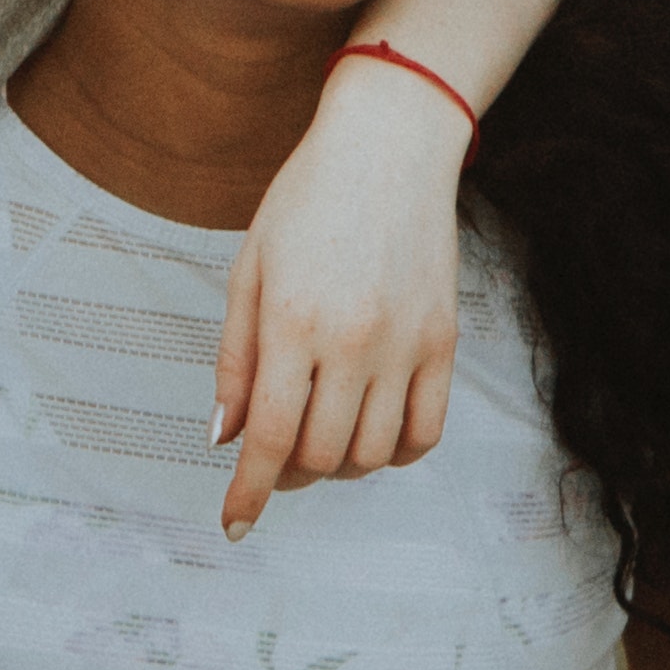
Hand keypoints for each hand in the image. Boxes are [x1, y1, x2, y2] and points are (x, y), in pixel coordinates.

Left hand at [207, 61, 470, 531]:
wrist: (388, 147)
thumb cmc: (308, 201)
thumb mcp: (248, 272)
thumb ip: (236, 361)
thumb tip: (225, 438)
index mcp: (292, 324)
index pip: (269, 439)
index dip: (249, 492)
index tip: (236, 521)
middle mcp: (352, 342)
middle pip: (320, 456)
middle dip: (287, 475)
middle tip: (273, 461)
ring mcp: (406, 345)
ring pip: (372, 454)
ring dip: (338, 466)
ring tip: (318, 438)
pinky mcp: (445, 342)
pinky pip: (427, 432)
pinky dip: (395, 451)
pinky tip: (370, 433)